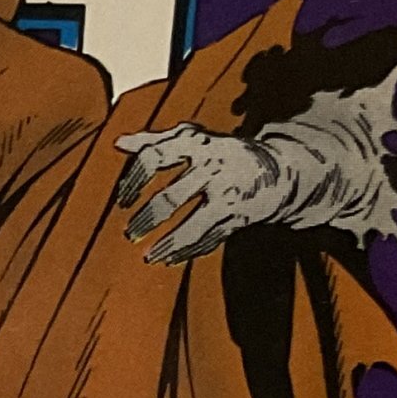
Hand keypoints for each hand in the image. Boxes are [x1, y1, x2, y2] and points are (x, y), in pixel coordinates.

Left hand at [115, 123, 284, 262]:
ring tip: (148, 256)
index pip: (156, 157)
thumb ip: (156, 141)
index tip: (123, 200)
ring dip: (167, 244)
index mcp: (198, 144)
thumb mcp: (193, 138)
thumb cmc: (222, 153)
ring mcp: (228, 194)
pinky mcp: (239, 217)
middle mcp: (213, 167)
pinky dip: (189, 251)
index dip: (134, 179)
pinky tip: (170, 259)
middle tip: (129, 233)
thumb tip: (119, 143)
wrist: (277, 170)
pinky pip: (210, 238)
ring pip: (192, 225)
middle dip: (146, 220)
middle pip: (171, 198)